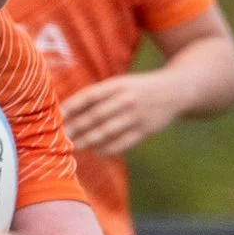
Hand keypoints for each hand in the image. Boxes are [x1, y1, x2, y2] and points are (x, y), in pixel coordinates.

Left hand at [61, 73, 181, 157]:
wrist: (176, 90)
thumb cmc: (139, 88)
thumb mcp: (121, 83)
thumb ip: (99, 95)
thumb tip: (68, 110)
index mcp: (117, 84)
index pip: (89, 95)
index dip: (72, 106)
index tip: (57, 117)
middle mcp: (126, 99)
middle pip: (95, 116)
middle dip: (76, 128)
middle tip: (60, 137)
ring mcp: (137, 115)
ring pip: (107, 131)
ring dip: (88, 140)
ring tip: (74, 146)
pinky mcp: (146, 130)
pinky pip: (123, 142)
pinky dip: (108, 148)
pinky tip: (97, 151)